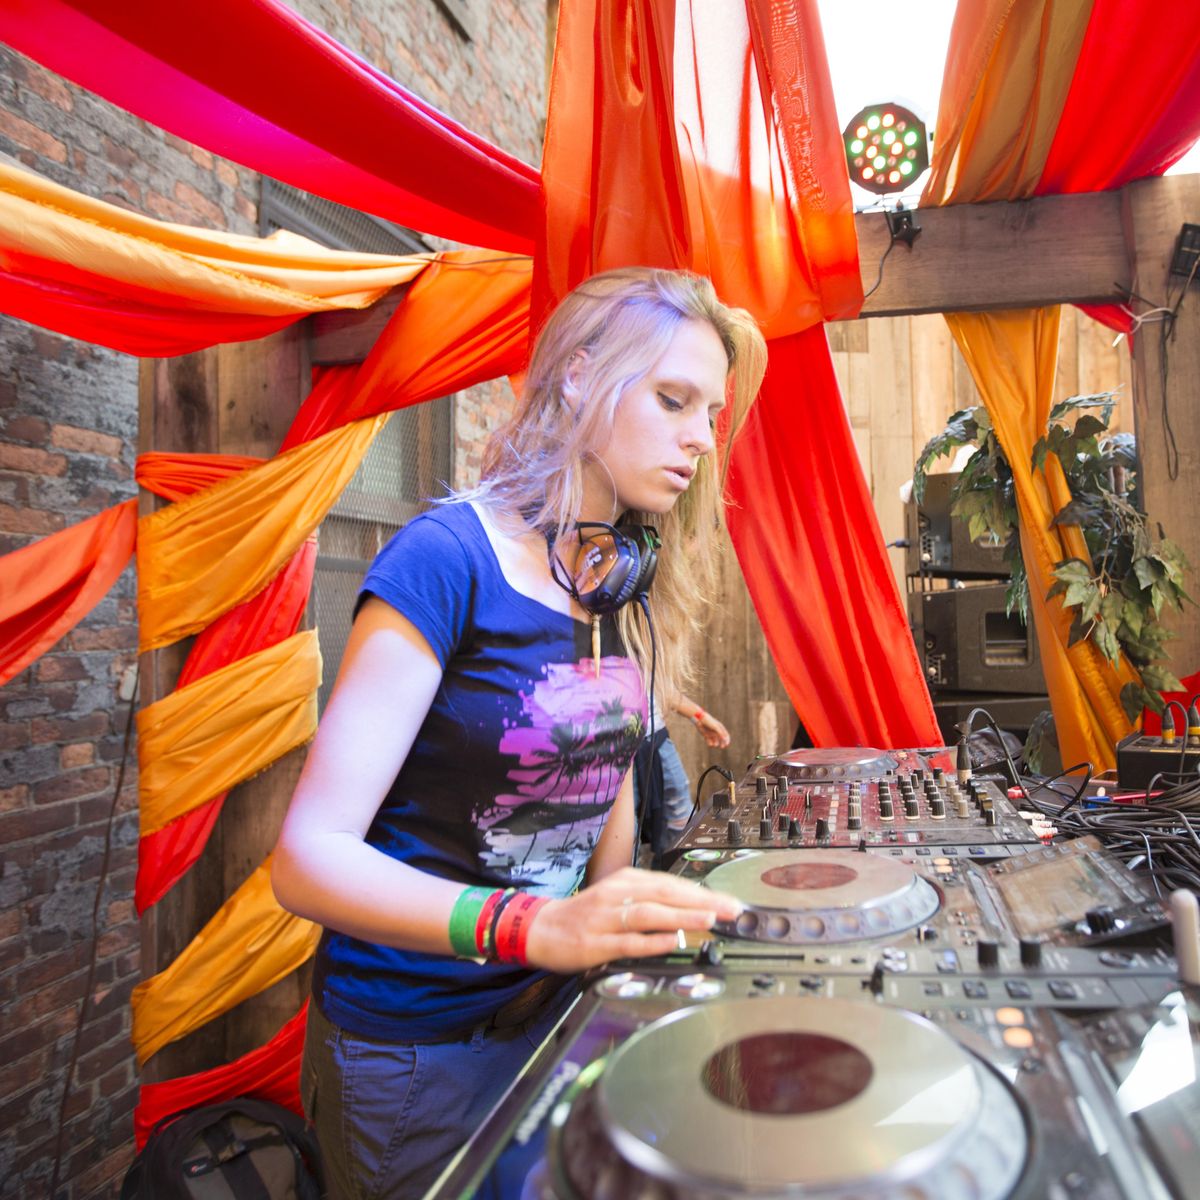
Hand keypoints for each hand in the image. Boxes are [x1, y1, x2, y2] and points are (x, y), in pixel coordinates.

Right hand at [523, 866, 741, 973]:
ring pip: (649, 914)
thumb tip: (690, 908)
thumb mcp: (617, 897)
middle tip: (731, 909)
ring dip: (682, 916)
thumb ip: (649, 901)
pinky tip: (673, 942)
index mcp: (625, 881)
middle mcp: (617, 894)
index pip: (670, 883)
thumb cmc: (586, 915)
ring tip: (709, 920)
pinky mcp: (596, 943)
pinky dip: (652, 941)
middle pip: (665, 894)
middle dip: (702, 901)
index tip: (729, 901)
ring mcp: (606, 918)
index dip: (702, 892)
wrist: (542, 929)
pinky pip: (628, 941)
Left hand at [693, 709, 729, 748]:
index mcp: (720, 728)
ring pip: (715, 741)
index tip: (726, 744)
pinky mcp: (706, 735)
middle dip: (722, 743)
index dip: (727, 740)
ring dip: (715, 743)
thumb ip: (720, 733)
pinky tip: (710, 744)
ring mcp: (711, 733)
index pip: (726, 735)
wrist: (700, 719)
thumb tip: (725, 739)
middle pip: (721, 739)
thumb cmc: (709, 722)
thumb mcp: (715, 727)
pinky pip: (709, 741)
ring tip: (714, 745)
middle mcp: (716, 731)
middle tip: (722, 747)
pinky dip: (710, 743)